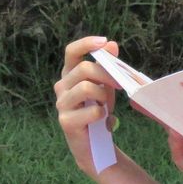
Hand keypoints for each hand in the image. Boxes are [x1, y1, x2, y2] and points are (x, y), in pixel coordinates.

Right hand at [53, 36, 119, 178]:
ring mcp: (61, 104)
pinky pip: (91, 111)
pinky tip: (104, 120)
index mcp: (70, 74)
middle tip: (121, 85)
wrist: (95, 142)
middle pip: (85, 69)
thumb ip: (108, 65)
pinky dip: (103, 114)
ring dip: (104, 95)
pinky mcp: (66, 122)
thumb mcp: (106, 85)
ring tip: (107, 106)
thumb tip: (112, 44)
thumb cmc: (99, 109)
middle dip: (107, 74)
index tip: (104, 41)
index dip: (86, 44)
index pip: (71, 52)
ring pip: (86, 88)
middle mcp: (61, 87)